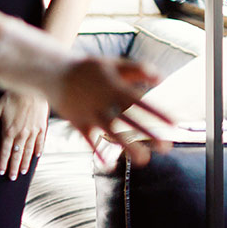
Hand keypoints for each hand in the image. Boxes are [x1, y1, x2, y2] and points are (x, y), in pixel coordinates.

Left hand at [0, 91, 47, 179]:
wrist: (31, 89)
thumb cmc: (12, 97)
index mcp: (9, 131)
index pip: (4, 151)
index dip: (2, 162)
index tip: (1, 172)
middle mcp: (21, 134)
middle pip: (17, 154)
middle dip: (13, 167)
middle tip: (12, 178)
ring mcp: (33, 132)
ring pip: (28, 151)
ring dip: (25, 162)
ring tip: (23, 172)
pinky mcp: (42, 127)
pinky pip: (40, 142)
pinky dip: (38, 150)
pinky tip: (36, 157)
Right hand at [52, 58, 171, 166]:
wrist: (51, 71)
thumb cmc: (86, 68)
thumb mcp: (112, 63)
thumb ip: (137, 69)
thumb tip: (161, 78)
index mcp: (115, 88)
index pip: (142, 103)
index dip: (159, 113)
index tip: (175, 124)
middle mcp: (104, 102)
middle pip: (130, 121)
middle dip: (149, 134)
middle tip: (167, 147)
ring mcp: (90, 113)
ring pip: (111, 133)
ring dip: (128, 147)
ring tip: (144, 160)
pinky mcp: (77, 121)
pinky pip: (88, 139)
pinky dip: (97, 151)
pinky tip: (108, 164)